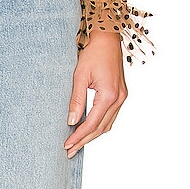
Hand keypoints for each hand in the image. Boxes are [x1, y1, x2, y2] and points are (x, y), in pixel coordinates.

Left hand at [64, 31, 126, 157]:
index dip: (78, 137)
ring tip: (78, 142)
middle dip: (85, 141)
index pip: (91, 124)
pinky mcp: (121, 93)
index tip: (67, 145)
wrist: (107, 38)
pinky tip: (90, 127)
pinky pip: (111, 115)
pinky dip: (100, 124)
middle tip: (70, 150)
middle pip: (101, 128)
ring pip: (108, 124)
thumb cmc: (93, 52)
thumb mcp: (80, 75)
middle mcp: (119, 99)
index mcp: (109, 96)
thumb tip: (71, 121)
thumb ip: (77, 99)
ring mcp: (122, 97)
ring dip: (93, 135)